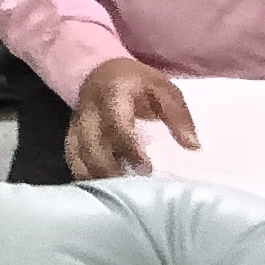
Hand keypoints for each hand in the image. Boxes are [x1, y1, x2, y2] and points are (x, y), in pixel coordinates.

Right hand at [66, 58, 199, 180]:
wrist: (104, 72)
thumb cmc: (139, 83)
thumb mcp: (165, 90)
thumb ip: (178, 116)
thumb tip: (193, 146)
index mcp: (112, 93)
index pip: (115, 123)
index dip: (129, 148)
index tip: (147, 169)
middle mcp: (89, 108)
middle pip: (91, 143)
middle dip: (110, 169)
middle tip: (133, 188)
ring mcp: (76, 121)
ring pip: (77, 152)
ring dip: (95, 175)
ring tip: (118, 193)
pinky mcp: (71, 133)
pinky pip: (71, 156)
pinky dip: (83, 174)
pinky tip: (101, 188)